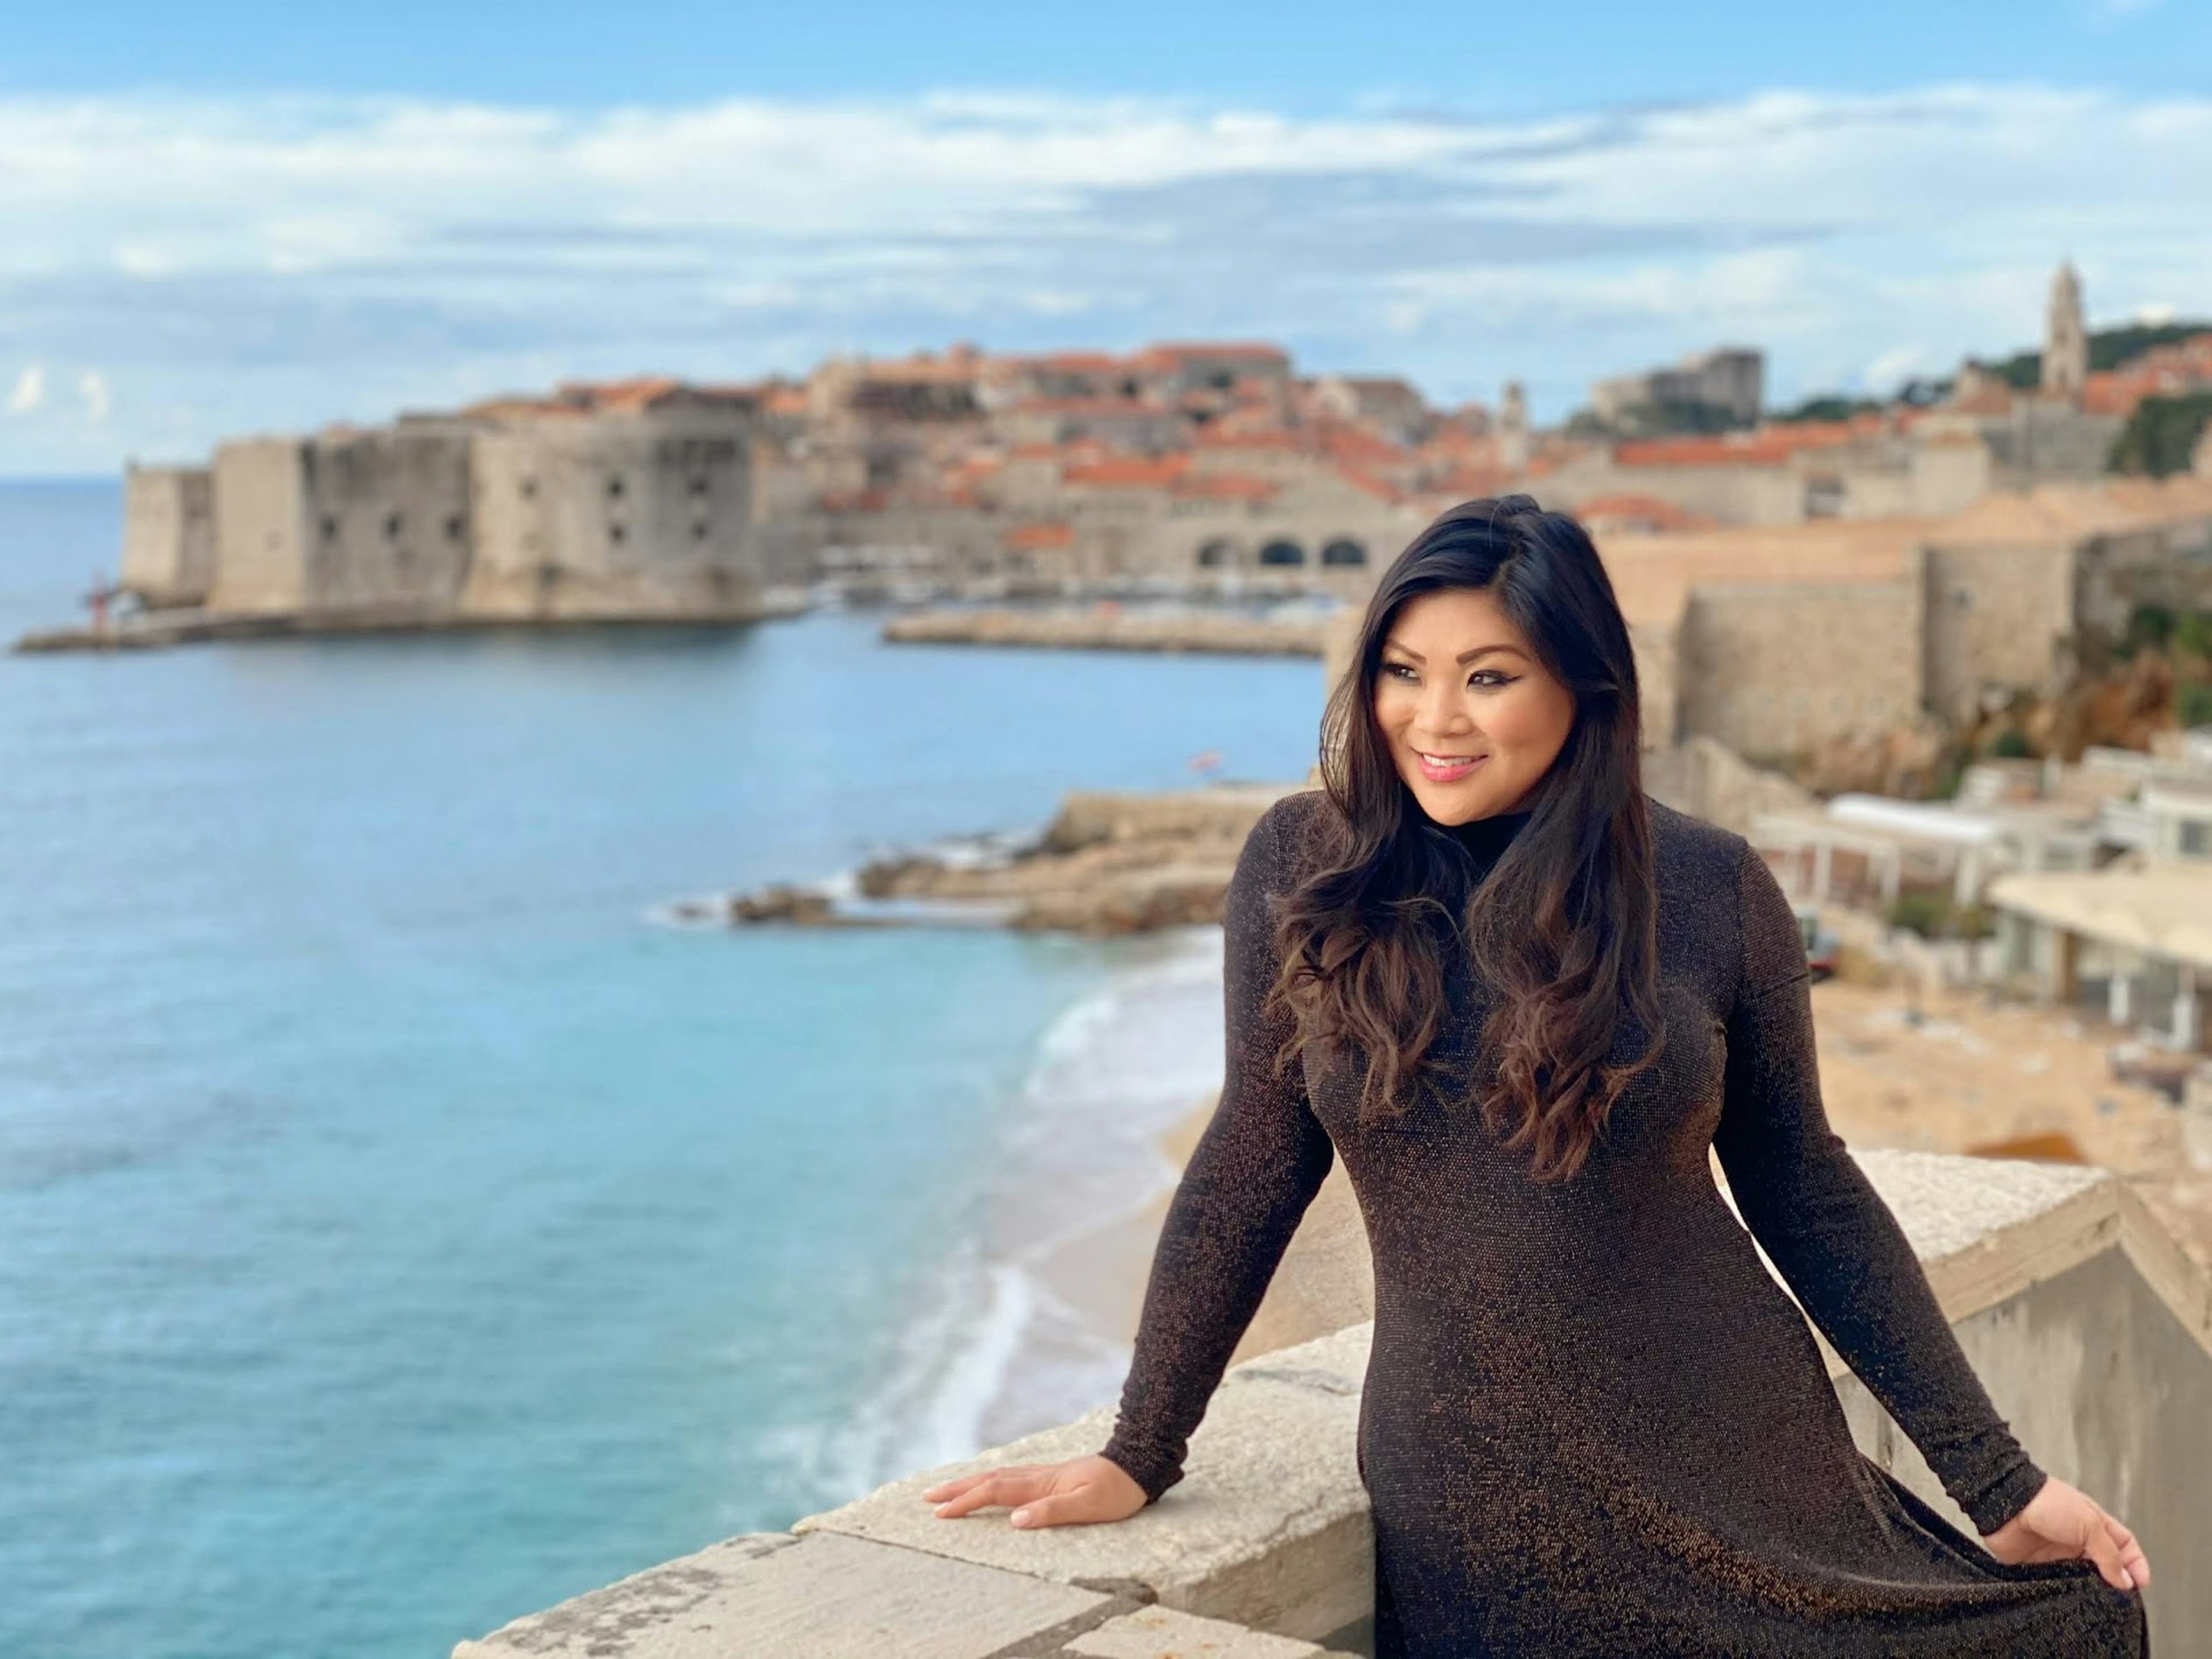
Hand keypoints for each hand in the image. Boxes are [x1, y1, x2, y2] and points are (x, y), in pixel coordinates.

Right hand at [921, 1454, 1148, 1528]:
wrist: (1137, 1465)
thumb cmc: (1115, 1491)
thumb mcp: (1089, 1505)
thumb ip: (1053, 1511)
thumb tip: (1015, 1520)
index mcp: (1041, 1484)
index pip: (995, 1492)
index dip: (966, 1502)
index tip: (941, 1513)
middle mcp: (1037, 1476)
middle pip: (988, 1479)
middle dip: (957, 1489)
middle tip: (927, 1498)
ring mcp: (1042, 1474)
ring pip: (997, 1476)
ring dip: (969, 1483)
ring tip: (946, 1490)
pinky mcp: (1050, 1476)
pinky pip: (1009, 1476)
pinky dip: (989, 1479)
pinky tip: (987, 1483)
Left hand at [1981, 1476, 2149, 1592]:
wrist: (2004, 1500)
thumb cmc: (2046, 1500)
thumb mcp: (2088, 1523)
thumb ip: (2109, 1554)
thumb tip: (2126, 1581)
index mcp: (2093, 1525)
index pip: (2124, 1546)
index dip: (2136, 1564)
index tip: (2142, 1584)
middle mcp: (2077, 1541)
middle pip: (2106, 1567)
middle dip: (2116, 1583)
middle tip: (2122, 1600)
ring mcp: (2058, 1555)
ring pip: (2083, 1580)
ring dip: (2092, 1592)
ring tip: (2100, 1604)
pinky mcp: (2038, 1567)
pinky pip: (2057, 1585)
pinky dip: (2066, 1594)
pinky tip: (2073, 1602)